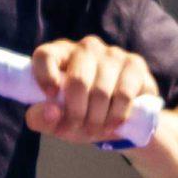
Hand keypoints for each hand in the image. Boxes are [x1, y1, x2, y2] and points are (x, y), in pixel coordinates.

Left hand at [26, 36, 157, 144]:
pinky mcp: (135, 64)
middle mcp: (86, 48)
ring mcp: (112, 54)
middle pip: (78, 80)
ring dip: (96, 119)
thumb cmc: (82, 114)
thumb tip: (50, 112)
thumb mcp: (57, 121)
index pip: (45, 55)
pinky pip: (123, 95)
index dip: (44, 76)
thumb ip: (43, 118)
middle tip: (76, 128)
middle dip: (76, 113)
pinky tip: (111, 125)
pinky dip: (115, 116)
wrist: (122, 118)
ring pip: (101, 92)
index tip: (50, 96)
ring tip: (94, 129)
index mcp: (60, 54)